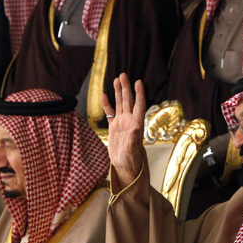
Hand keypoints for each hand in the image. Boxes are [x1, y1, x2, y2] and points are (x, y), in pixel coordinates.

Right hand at [101, 73, 145, 188]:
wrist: (124, 167)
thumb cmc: (131, 161)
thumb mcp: (132, 151)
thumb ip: (133, 139)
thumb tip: (136, 128)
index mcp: (136, 124)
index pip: (139, 105)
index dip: (139, 94)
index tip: (138, 82)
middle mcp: (129, 121)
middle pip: (128, 101)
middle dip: (126, 88)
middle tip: (123, 75)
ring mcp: (121, 123)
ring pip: (120, 104)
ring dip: (118, 92)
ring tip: (116, 79)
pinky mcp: (114, 127)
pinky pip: (110, 113)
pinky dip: (107, 105)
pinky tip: (103, 95)